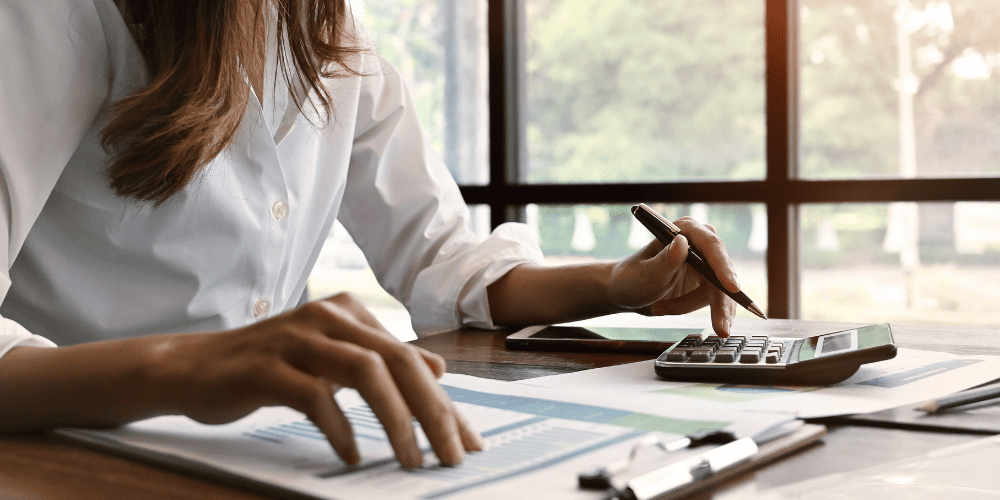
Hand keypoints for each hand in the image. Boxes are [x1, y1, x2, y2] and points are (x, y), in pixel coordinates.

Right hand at [143, 292, 482, 467]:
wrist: (190, 367)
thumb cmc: (268, 366)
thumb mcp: (331, 359)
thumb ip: (380, 359)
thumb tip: (436, 368)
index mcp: (348, 313)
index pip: (410, 359)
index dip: (444, 403)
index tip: (467, 442)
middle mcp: (327, 316)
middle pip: (397, 361)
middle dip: (433, 412)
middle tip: (450, 456)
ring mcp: (295, 338)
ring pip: (365, 372)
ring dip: (395, 420)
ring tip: (410, 458)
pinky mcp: (265, 366)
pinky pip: (314, 396)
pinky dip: (339, 428)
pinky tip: (350, 455)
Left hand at [607, 217, 738, 335]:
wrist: (627, 293)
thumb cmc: (631, 279)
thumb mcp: (646, 274)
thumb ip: (665, 260)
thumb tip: (682, 242)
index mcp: (685, 230)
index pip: (711, 246)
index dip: (724, 267)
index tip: (732, 288)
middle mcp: (699, 243)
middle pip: (721, 272)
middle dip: (720, 302)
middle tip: (721, 329)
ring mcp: (706, 262)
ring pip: (719, 291)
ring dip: (690, 305)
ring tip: (660, 309)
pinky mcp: (708, 281)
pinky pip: (715, 300)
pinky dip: (696, 311)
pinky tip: (672, 311)